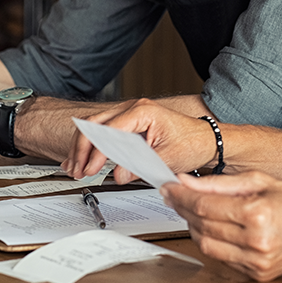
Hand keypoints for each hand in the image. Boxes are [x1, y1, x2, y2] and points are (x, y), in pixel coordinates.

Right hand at [62, 98, 217, 182]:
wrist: (206, 140)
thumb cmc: (193, 143)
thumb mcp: (167, 158)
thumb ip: (141, 165)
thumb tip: (118, 174)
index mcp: (143, 111)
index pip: (109, 130)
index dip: (97, 152)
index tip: (91, 169)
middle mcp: (133, 108)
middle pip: (94, 124)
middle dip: (82, 148)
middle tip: (78, 170)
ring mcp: (130, 114)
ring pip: (94, 126)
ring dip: (82, 147)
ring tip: (75, 167)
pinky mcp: (129, 124)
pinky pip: (102, 131)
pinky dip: (90, 145)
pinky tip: (81, 159)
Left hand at [161, 171, 281, 280]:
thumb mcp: (260, 180)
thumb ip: (220, 182)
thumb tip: (188, 181)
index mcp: (257, 213)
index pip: (205, 205)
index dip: (181, 196)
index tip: (169, 187)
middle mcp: (256, 241)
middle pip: (202, 225)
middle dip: (183, 209)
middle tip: (175, 196)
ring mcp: (256, 261)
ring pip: (207, 246)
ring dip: (193, 227)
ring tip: (191, 211)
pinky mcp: (256, 274)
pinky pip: (221, 259)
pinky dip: (211, 242)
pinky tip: (210, 229)